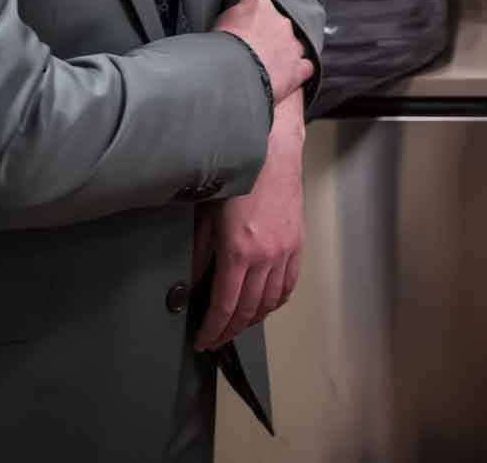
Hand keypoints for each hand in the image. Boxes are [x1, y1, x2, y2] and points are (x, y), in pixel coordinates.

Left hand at [195, 93, 304, 351]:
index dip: (213, 328)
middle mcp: (266, 256)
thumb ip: (198, 251)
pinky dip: (275, 301)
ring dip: (253, 319)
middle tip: (215, 339)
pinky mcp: (297, 243)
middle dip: (230, 329)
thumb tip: (189, 280)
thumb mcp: (206, 211)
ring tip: (236, 326)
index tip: (203, 340)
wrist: (274, 147)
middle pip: (249, 309)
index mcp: (240, 250)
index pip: (226, 305)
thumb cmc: (238, 172)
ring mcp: (285, 251)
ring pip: (271, 301)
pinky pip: (288, 284)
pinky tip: (265, 305)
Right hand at [214, 0, 314, 102]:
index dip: (250, 19)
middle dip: (269, 36)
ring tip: (268, 66)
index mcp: (259, 3)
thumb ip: (231, 16)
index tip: (243, 30)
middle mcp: (281, 20)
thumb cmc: (219, 49)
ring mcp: (293, 44)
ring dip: (284, 54)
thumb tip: (233, 20)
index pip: (257, 5)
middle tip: (253, 50)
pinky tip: (285, 79)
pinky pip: (305, 68)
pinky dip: (297, 72)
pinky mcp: (299, 68)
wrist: (233, 75)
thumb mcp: (217, 22)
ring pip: (294, 45)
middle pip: (277, 25)